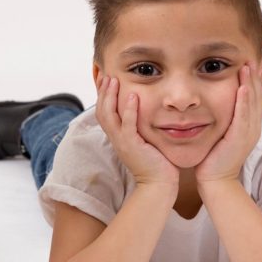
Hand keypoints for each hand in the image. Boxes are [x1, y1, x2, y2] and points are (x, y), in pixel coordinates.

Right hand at [95, 75, 177, 189]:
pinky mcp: (133, 146)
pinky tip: (132, 96)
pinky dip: (128, 110)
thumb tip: (147, 113)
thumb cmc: (157, 164)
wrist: (159, 184)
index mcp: (118, 137)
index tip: (107, 81)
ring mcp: (123, 143)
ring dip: (111, 96)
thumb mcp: (145, 142)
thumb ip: (142, 128)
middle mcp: (117, 139)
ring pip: (109, 116)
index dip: (103, 97)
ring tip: (114, 81)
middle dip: (103, 92)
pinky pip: (127, 125)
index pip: (104, 114)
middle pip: (102, 112)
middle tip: (107, 76)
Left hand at [196, 64, 261, 184]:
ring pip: (252, 103)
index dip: (252, 81)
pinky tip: (242, 86)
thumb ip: (221, 120)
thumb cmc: (213, 159)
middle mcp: (252, 128)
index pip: (252, 99)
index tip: (247, 64)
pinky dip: (244, 100)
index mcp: (248, 126)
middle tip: (250, 58)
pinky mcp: (240, 138)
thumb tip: (212, 106)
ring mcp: (248, 133)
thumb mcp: (220, 134)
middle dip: (254, 77)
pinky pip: (244, 115)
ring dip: (250, 83)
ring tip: (247, 66)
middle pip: (256, 97)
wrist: (215, 181)